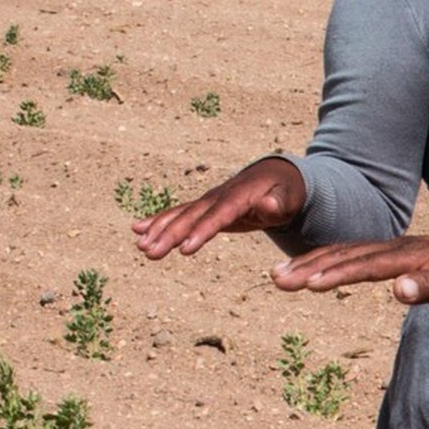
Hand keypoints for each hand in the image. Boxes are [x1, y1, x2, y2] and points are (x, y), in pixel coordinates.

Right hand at [134, 156, 305, 259]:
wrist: (277, 176)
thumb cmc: (287, 192)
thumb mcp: (290, 199)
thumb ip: (279, 204)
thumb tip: (268, 205)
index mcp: (241, 196)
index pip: (219, 215)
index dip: (202, 231)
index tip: (186, 248)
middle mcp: (219, 196)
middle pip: (192, 216)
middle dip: (170, 234)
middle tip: (150, 252)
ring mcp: (209, 200)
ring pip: (180, 215)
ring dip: (159, 230)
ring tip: (140, 247)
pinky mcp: (204, 207)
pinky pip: (179, 215)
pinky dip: (158, 222)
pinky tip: (138, 231)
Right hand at [272, 232, 428, 307]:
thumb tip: (398, 288)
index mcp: (408, 257)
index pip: (366, 266)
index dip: (336, 275)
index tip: (306, 284)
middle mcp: (394, 248)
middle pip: (344, 255)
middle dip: (308, 267)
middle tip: (275, 279)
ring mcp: (390, 249)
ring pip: (343, 253)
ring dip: (310, 262)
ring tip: (278, 275)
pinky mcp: (390, 253)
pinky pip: (351, 255)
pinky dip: (326, 260)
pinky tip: (310, 269)